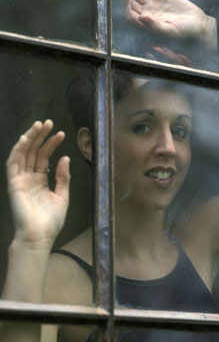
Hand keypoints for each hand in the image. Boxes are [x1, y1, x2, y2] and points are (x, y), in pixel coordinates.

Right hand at [6, 120, 69, 245]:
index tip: (61, 133)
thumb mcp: (62, 196)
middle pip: (34, 152)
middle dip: (40, 136)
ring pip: (23, 154)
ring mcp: (20, 180)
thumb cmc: (51, 220)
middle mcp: (29, 178)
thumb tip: (65, 157)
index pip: (44, 157)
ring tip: (39, 125)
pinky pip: (14, 164)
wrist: (40, 236)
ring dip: (30, 138)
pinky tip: (26, 139)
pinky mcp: (14, 183)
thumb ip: (63, 177)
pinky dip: (18, 150)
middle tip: (49, 122)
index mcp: (40, 181)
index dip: (51, 144)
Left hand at [120, 0, 216, 48]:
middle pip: (130, 2)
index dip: (125, 5)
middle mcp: (146, 13)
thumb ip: (155, 26)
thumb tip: (141, 18)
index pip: (129, 15)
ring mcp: (152, 3)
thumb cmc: (185, 31)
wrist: (197, 23)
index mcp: (145, 24)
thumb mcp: (171, 30)